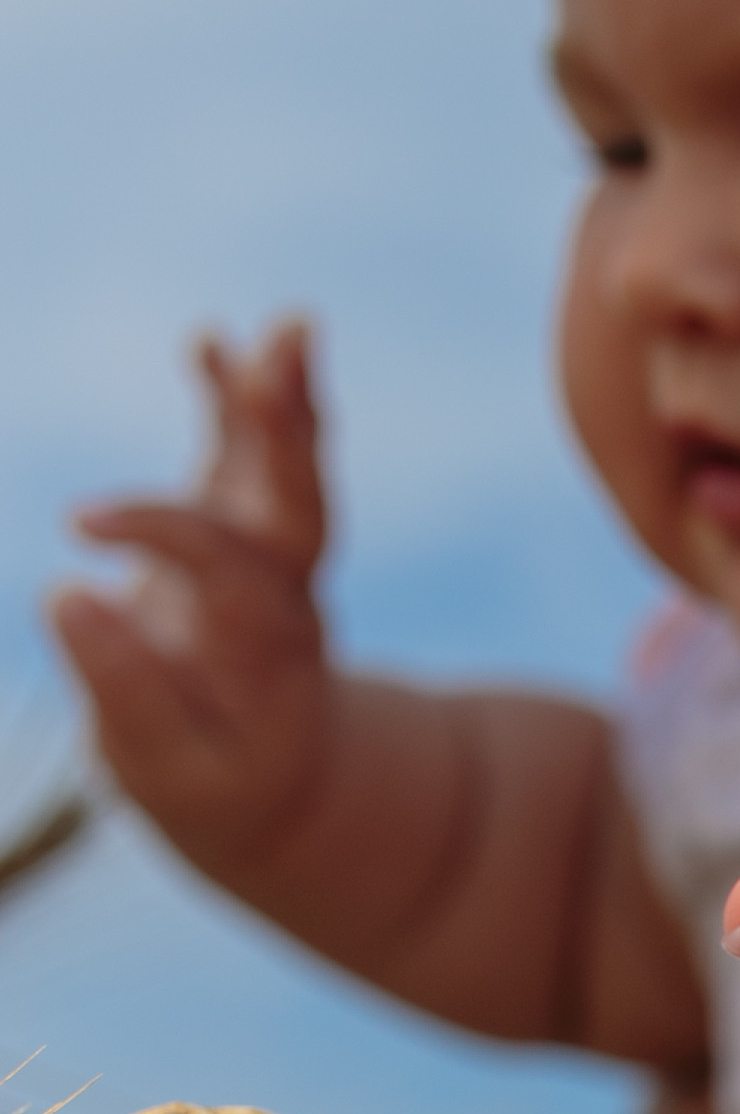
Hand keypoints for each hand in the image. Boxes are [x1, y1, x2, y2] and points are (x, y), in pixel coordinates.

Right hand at [50, 317, 334, 876]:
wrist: (280, 787)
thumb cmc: (214, 784)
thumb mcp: (163, 768)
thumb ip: (120, 688)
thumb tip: (65, 594)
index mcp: (264, 651)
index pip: (223, 569)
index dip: (157, 534)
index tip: (80, 528)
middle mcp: (284, 594)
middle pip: (300, 508)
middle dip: (291, 430)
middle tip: (290, 352)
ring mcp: (272, 558)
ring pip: (290, 473)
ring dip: (285, 399)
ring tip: (290, 326)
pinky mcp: (245, 531)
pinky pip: (251, 459)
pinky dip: (238, 400)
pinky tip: (212, 340)